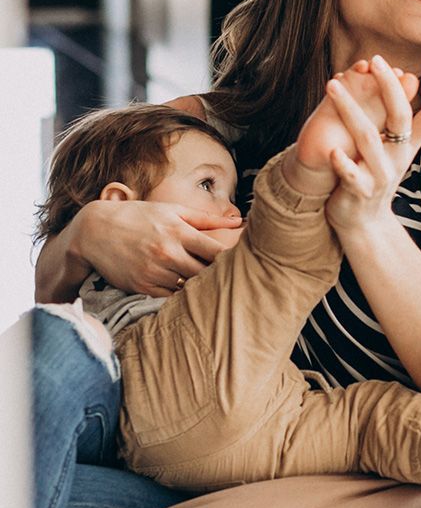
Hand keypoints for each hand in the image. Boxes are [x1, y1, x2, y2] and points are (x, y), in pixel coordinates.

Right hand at [77, 198, 240, 295]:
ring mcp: (154, 272)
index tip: (238, 262)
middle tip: (227, 276)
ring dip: (198, 285)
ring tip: (206, 282)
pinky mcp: (142, 287)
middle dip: (217, 275)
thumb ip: (206, 219)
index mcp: (179, 232)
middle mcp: (168, 253)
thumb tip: (238, 222)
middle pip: (206, 274)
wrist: (95, 230)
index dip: (230, 260)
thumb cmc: (139, 216)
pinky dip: (179, 293)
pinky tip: (181, 285)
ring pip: (189, 287)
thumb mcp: (172, 210)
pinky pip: (170, 297)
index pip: (217, 253)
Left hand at [286, 58, 420, 193]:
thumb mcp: (391, 149)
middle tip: (376, 60)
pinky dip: (343, 163)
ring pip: (369, 139)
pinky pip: (353, 175)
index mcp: (409, 144)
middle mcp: (400, 157)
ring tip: (332, 85)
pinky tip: (332, 149)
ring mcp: (382, 175)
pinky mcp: (361, 192)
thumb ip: (394, 120)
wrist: (365, 223)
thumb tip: (401, 79)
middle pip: (402, 117)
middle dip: (390, 87)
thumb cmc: (373, 175)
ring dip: (350, 110)